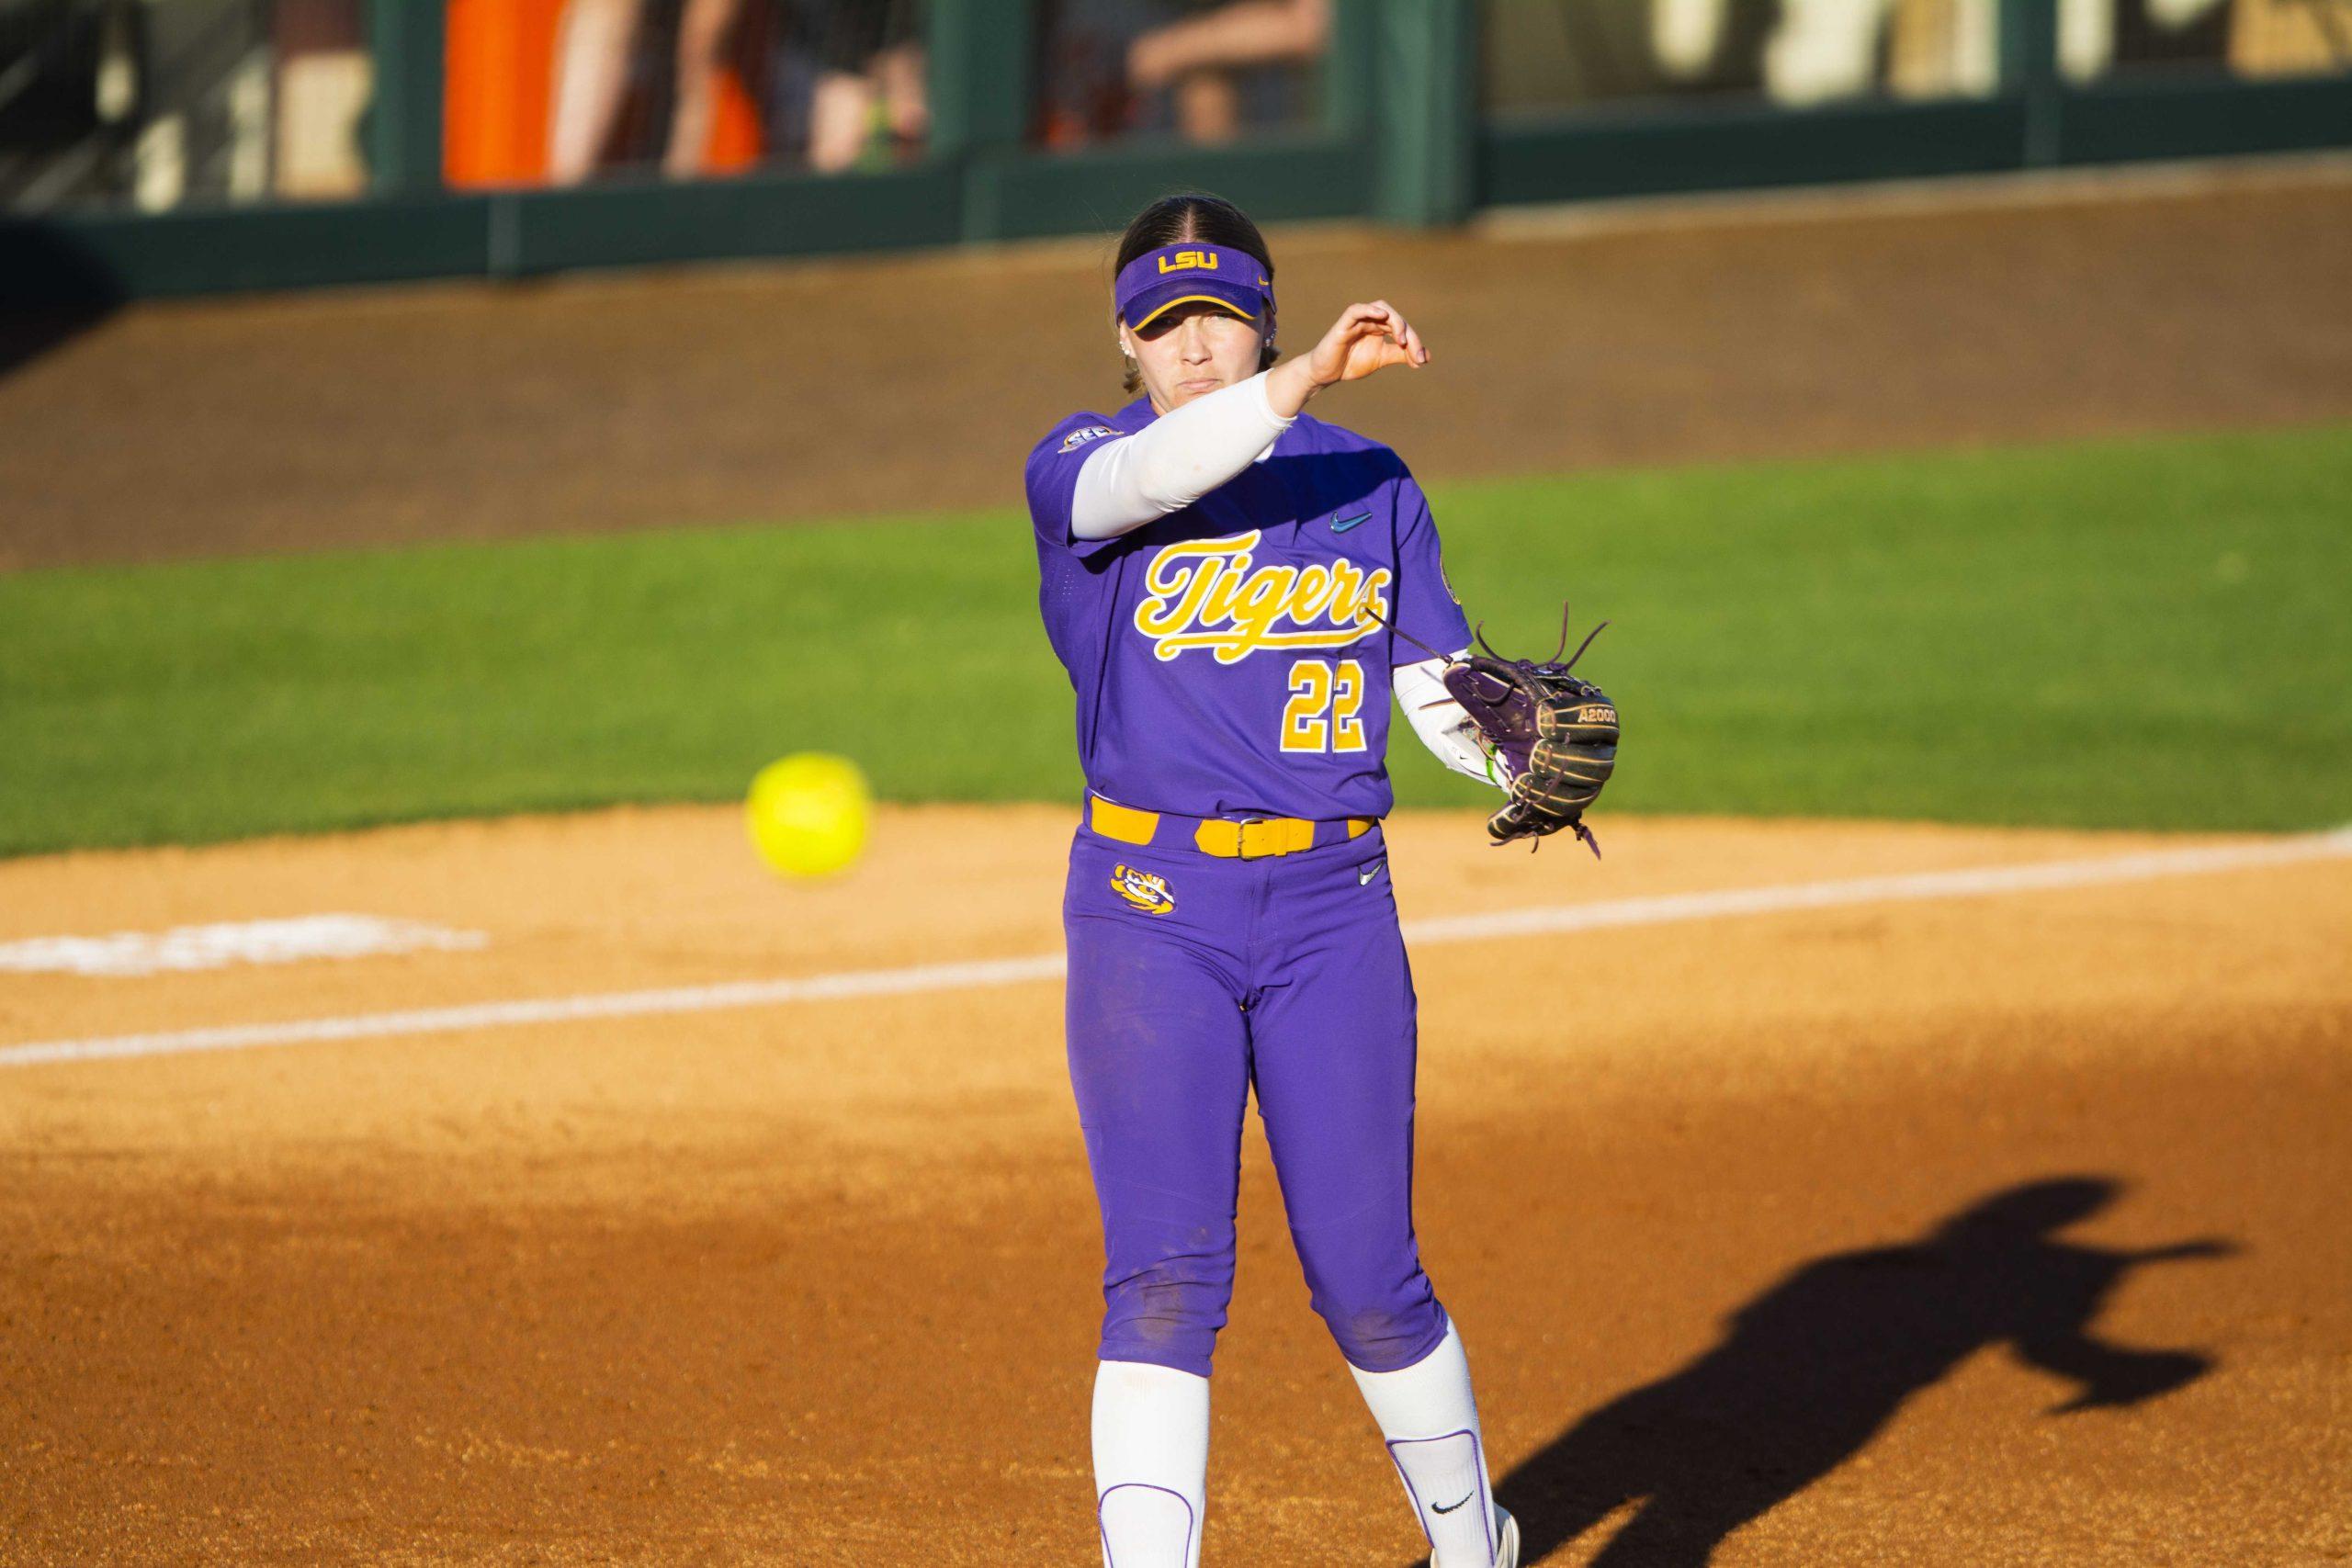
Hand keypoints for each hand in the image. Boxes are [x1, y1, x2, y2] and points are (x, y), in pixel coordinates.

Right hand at [1307, 300, 1427, 385]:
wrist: (1326, 373)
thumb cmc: (1351, 363)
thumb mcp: (1381, 359)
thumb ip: (1401, 355)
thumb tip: (1426, 356)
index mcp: (1380, 327)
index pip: (1402, 327)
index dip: (1414, 342)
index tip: (1421, 360)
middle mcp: (1371, 319)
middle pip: (1395, 318)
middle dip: (1409, 335)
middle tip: (1416, 353)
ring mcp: (1358, 319)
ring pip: (1380, 310)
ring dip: (1395, 322)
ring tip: (1402, 339)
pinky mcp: (1344, 323)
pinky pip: (1357, 310)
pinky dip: (1369, 310)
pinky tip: (1382, 316)